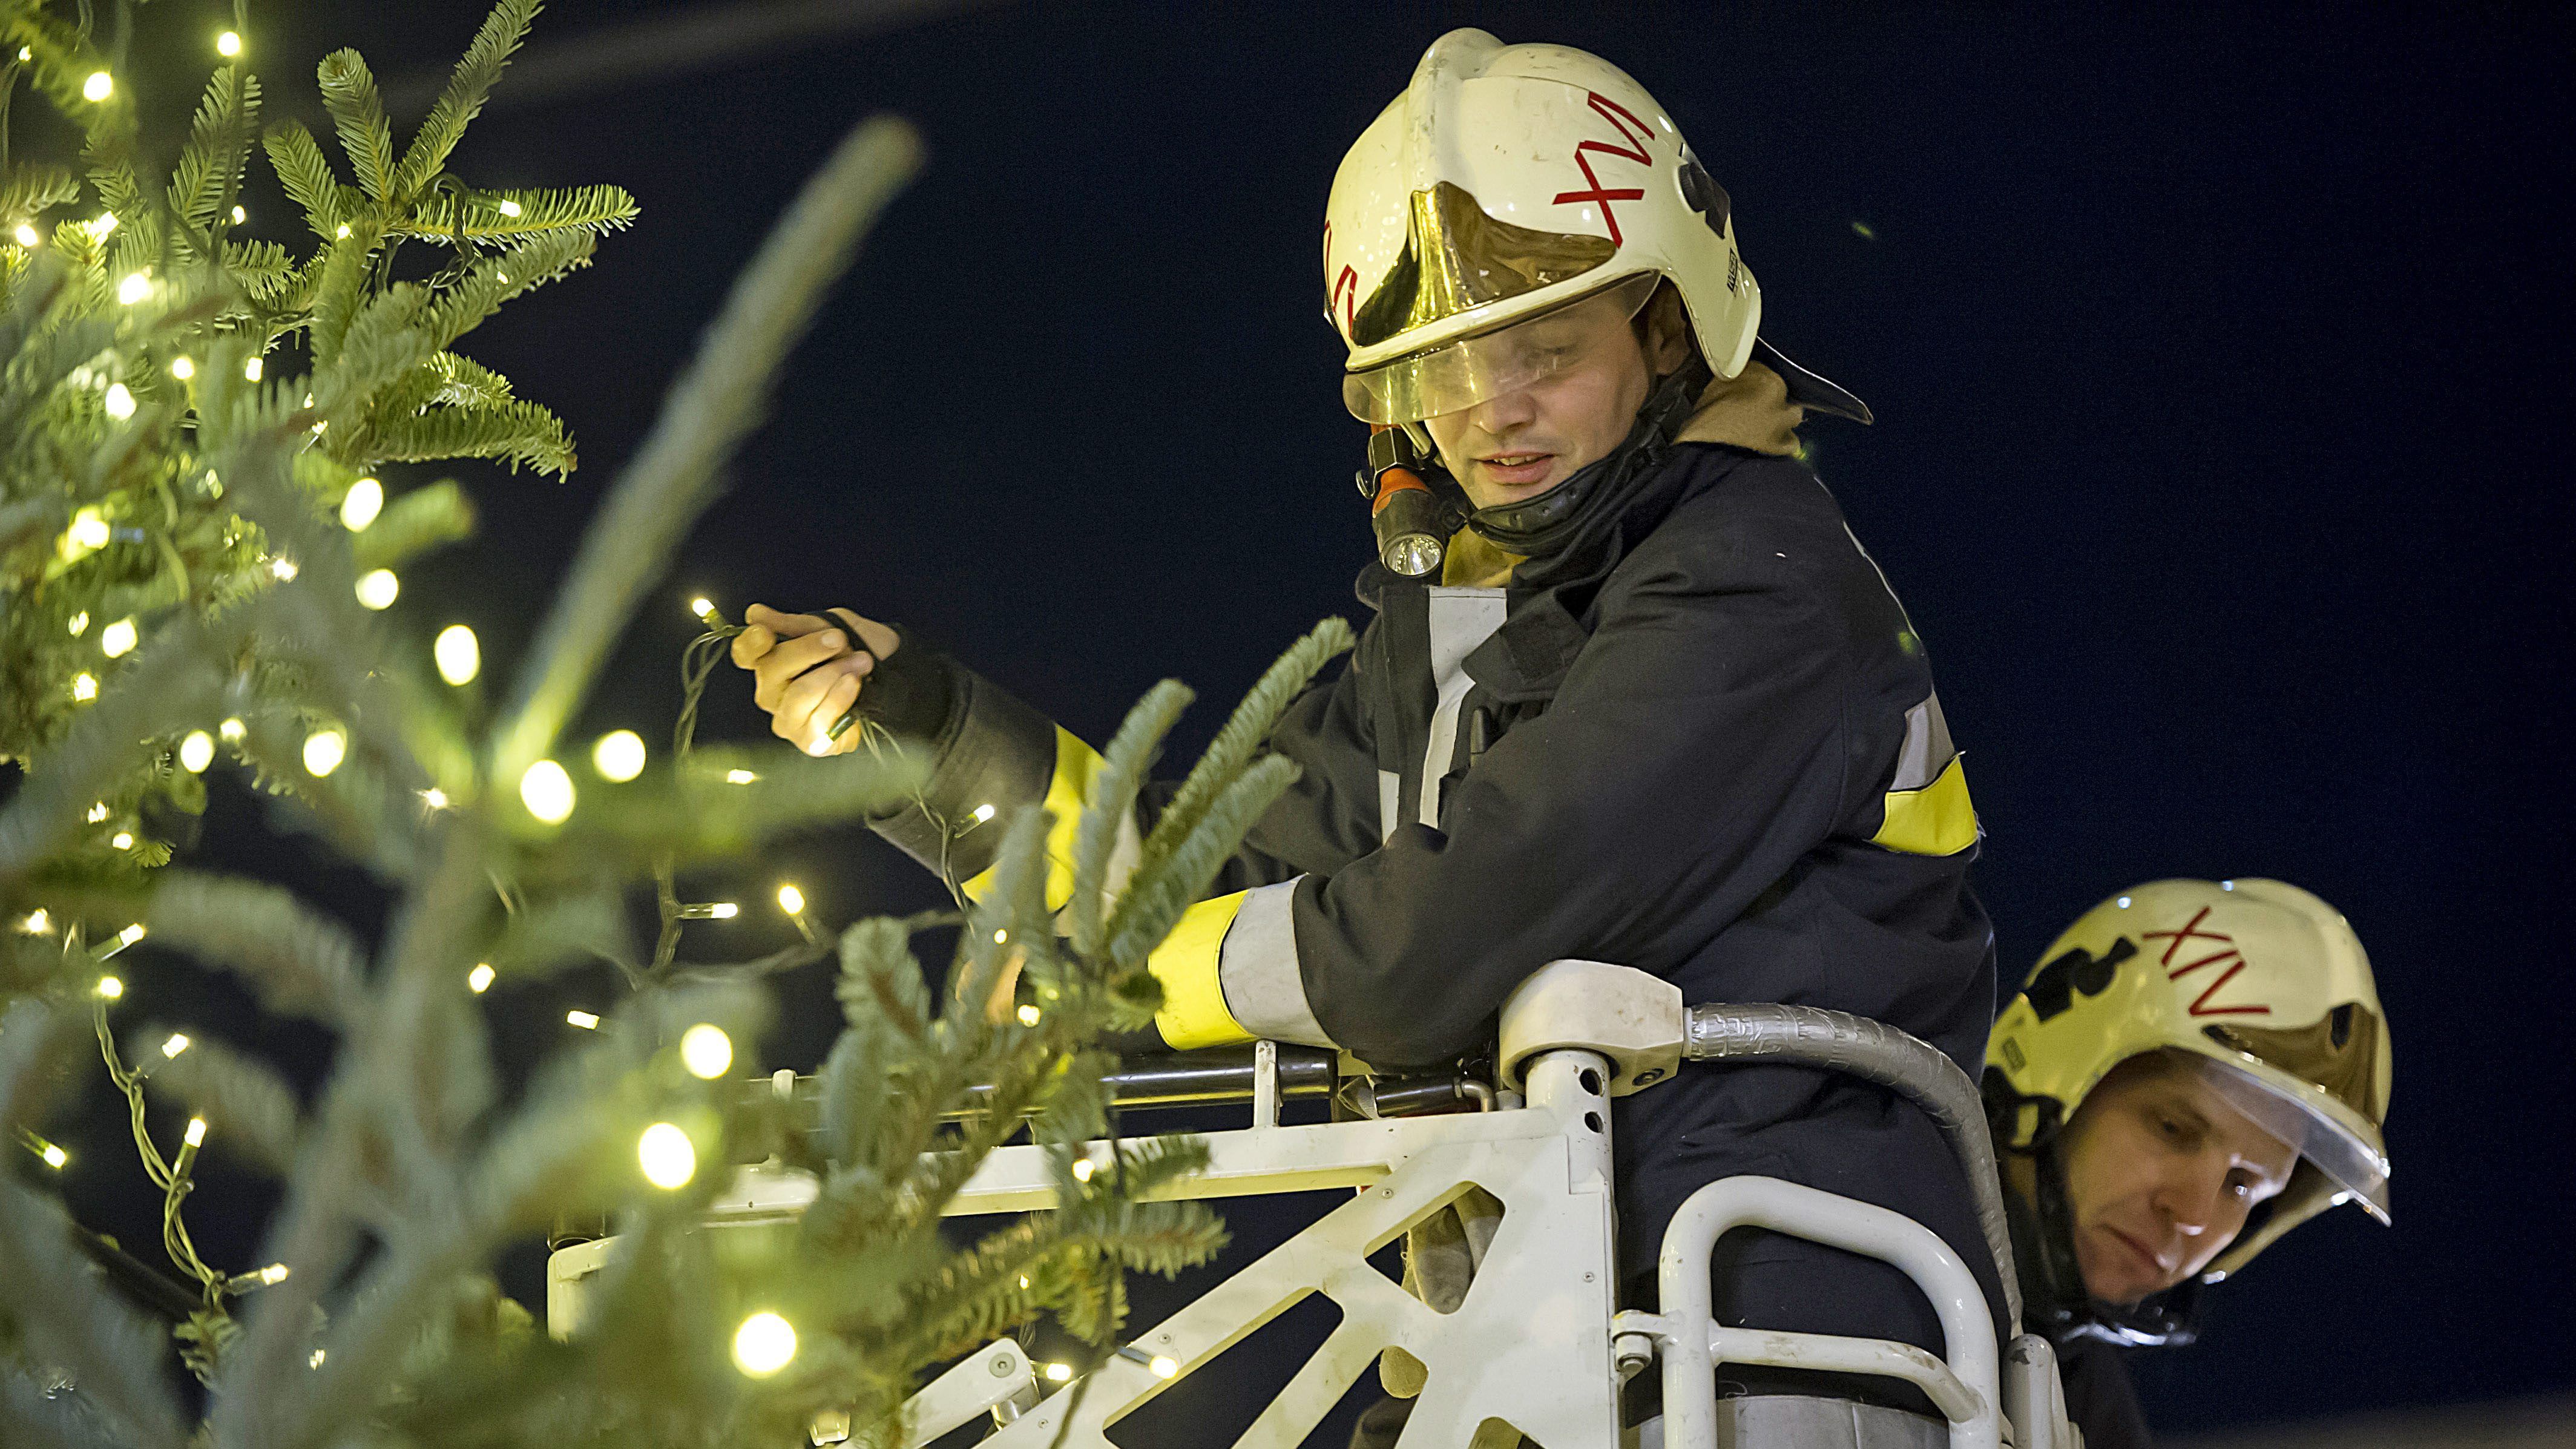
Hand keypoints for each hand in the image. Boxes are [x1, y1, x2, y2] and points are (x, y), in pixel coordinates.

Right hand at [730, 603, 901, 755]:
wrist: (897, 675)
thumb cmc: (859, 649)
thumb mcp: (832, 625)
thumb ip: (796, 624)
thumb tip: (756, 614)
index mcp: (772, 661)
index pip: (745, 654)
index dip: (750, 644)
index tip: (766, 632)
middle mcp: (773, 693)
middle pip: (771, 671)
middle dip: (808, 651)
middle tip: (840, 640)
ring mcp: (789, 720)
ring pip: (798, 695)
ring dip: (832, 674)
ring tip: (861, 663)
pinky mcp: (811, 742)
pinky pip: (818, 722)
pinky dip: (840, 699)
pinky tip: (856, 687)